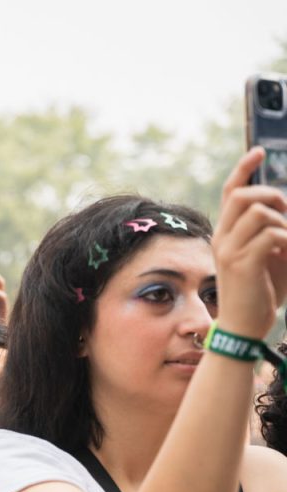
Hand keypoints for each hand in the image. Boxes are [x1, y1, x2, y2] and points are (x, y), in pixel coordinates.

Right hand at [212, 148, 286, 339]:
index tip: (259, 152)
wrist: (243, 326)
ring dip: (284, 223)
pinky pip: (271, 235)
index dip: (244, 168)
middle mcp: (222, 238)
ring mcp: (230, 251)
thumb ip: (274, 231)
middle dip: (273, 196)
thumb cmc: (260, 291)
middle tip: (286, 214)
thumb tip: (286, 209)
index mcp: (226, 233)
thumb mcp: (267, 254)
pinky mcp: (242, 264)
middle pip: (244, 195)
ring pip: (261, 213)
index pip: (231, 191)